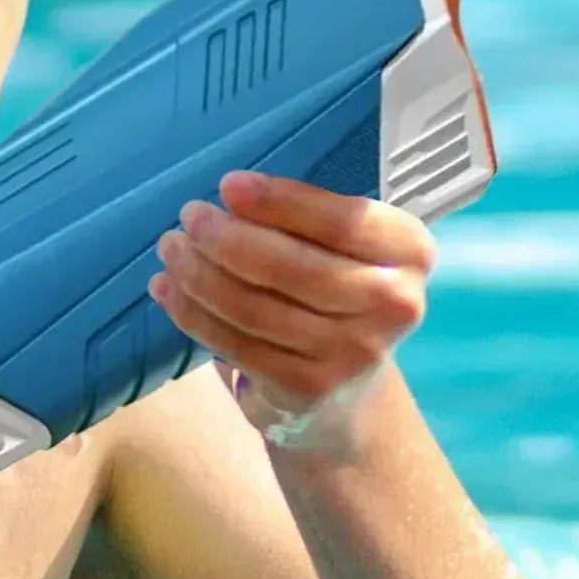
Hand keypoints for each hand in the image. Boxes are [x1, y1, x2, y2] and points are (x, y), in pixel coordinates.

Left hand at [150, 170, 431, 454]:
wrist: (348, 393)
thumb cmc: (337, 295)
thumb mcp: (346, 249)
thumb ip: (307, 220)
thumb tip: (230, 197)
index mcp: (409, 252)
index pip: (342, 220)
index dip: (280, 202)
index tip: (229, 185)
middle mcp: (393, 304)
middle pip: (292, 266)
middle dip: (227, 238)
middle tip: (188, 216)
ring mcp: (351, 353)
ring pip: (256, 307)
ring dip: (200, 275)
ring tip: (171, 249)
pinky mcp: (307, 388)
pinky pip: (237, 344)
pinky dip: (193, 314)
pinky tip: (169, 290)